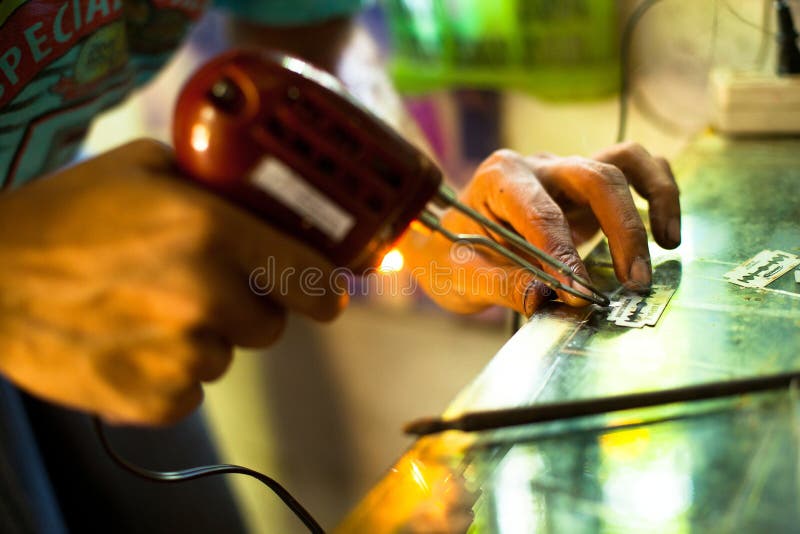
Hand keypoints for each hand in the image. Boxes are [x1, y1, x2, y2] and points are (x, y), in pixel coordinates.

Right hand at [0, 140, 344, 424]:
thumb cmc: (64, 216)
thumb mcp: (144, 166)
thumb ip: (214, 182)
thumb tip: (264, 197)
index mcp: (215, 232)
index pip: (314, 281)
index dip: (322, 291)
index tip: (322, 295)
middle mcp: (207, 296)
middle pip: (271, 325)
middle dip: (248, 308)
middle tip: (203, 288)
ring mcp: (180, 355)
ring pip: (227, 358)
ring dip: (203, 339)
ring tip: (149, 311)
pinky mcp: (152, 399)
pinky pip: (190, 391)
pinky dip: (170, 374)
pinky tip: (130, 342)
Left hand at [399, 143, 679, 314]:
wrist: (449, 244)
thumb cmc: (451, 258)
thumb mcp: (460, 277)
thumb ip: (499, 286)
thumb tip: (545, 298)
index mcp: (499, 179)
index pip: (540, 211)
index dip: (563, 252)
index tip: (579, 293)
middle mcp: (537, 167)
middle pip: (594, 177)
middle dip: (622, 229)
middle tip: (634, 283)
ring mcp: (564, 172)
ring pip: (621, 163)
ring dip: (652, 200)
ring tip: (668, 245)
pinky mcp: (585, 187)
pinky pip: (633, 167)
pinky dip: (658, 190)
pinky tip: (666, 230)